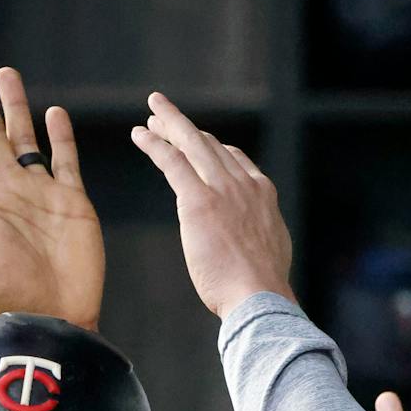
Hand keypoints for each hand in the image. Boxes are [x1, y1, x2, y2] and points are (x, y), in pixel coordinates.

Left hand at [0, 52, 103, 328]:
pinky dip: (61, 137)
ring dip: (15, 106)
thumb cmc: (12, 295)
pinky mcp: (73, 202)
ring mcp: (41, 194)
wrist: (58, 316)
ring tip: (5, 72)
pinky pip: (65, 161)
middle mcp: (9, 190)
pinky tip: (54, 113)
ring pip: (25, 138)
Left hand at [133, 92, 291, 317]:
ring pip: (191, 144)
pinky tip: (140, 134)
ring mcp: (222, 189)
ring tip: (151, 116)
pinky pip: (173, 161)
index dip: (211, 146)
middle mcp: (243, 184)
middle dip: (185, 127)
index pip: (233, 158)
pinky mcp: (198, 200)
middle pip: (210, 144)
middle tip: (165, 114)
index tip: (197, 142)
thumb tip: (253, 239)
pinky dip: (155, 143)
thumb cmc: (260, 287)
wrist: (259, 296)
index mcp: (262, 194)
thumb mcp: (270, 249)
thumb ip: (258, 233)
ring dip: (168, 125)